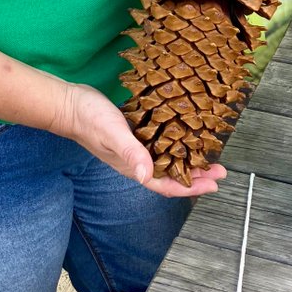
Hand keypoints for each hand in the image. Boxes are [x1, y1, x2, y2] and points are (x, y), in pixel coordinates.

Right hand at [52, 83, 226, 197]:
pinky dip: (175, 142)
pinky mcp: (135, 132)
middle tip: (220, 169)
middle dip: (197, 175)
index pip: (166, 186)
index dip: (191, 188)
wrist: (70, 104)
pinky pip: (160, 143)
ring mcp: (136, 147)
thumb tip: (147, 176)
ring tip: (208, 154)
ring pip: (167, 159)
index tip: (214, 183)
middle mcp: (137, 161)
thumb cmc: (90, 120)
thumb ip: (131, 153)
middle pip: (171, 175)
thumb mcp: (113, 134)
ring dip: (188, 159)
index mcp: (133, 167)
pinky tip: (185, 133)